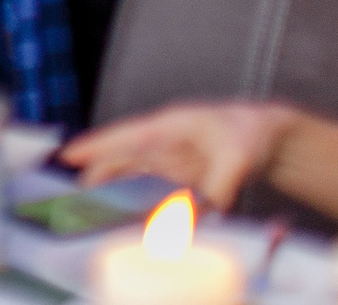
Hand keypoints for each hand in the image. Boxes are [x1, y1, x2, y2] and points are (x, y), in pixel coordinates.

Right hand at [60, 103, 289, 212]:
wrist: (268, 136)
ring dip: (112, 185)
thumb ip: (220, 184)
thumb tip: (204, 211)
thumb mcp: (238, 157)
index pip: (126, 135)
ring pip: (131, 169)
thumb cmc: (249, 133)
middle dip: (97, 171)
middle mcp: (163, 140)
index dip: (97, 145)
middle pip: (121, 155)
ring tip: (92, 204)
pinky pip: (148, 182)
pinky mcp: (179, 171)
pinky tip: (127, 210)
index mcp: (171, 126)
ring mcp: (170, 156)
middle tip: (75, 194)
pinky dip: (135, 195)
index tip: (69, 154)